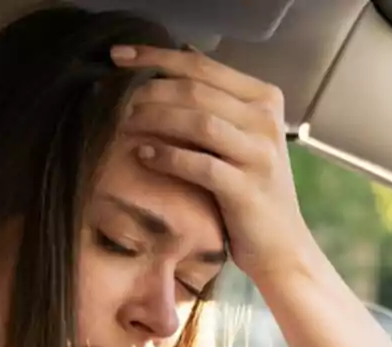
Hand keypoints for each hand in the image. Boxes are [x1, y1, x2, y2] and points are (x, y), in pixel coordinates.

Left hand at [110, 45, 321, 280]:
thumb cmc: (251, 189)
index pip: (204, 67)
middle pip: (197, 90)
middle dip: (148, 88)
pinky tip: (143, 156)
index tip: (118, 56)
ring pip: (199, 122)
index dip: (157, 57)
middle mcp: (266, 120)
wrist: (281, 246)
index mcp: (264, 98)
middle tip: (110, 93)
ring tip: (122, 121)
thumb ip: (217, 101)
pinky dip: (169, 158)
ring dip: (155, 118)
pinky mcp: (247, 189)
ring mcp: (260, 154)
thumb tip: (179, 56)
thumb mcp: (241, 137)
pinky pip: (201, 165)